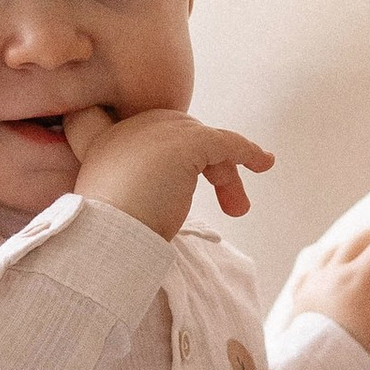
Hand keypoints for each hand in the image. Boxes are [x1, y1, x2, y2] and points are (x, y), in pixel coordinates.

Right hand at [65, 104, 272, 238]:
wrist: (105, 239)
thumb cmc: (112, 237)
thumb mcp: (118, 205)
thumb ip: (135, 189)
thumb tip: (162, 201)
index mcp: (109, 142)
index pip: (152, 137)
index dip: (176, 156)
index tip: (194, 177)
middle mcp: (131, 129)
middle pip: (183, 139)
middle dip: (208, 169)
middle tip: (226, 205)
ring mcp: (157, 132)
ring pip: (204, 143)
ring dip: (226, 174)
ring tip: (237, 208)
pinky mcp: (184, 143)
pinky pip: (225, 142)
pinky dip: (247, 151)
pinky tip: (264, 163)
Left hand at [282, 227, 369, 369]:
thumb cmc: (365, 362)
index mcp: (359, 277)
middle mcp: (331, 270)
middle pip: (367, 237)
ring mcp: (312, 279)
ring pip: (342, 246)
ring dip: (360, 259)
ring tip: (369, 292)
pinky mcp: (300, 293)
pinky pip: (319, 263)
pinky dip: (335, 269)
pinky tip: (343, 292)